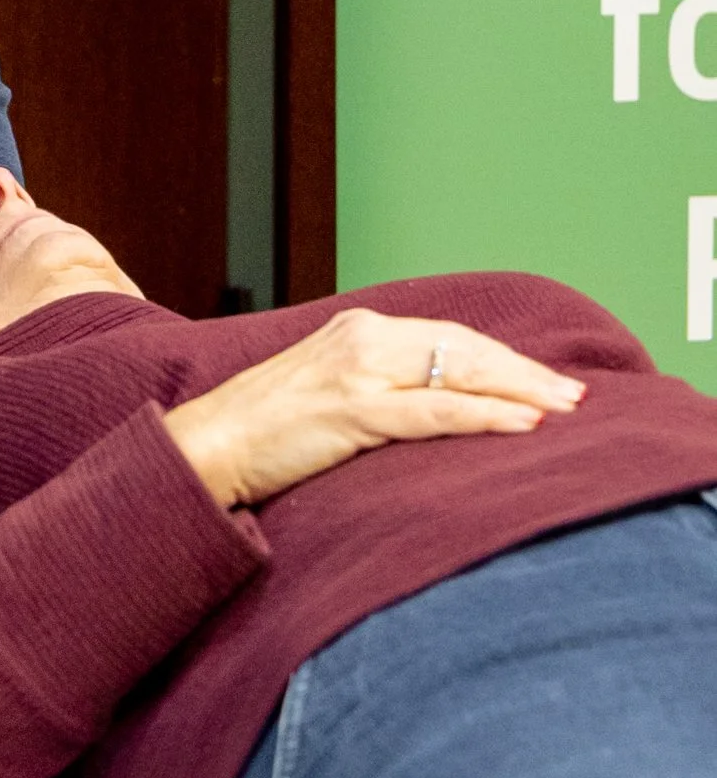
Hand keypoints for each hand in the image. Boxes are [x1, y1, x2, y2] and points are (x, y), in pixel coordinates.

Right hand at [163, 308, 586, 510]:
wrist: (203, 448)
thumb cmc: (259, 433)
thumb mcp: (325, 394)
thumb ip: (375, 389)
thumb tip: (432, 409)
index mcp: (356, 329)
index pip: (448, 337)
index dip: (501, 359)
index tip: (543, 381)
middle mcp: (361, 338)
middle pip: (463, 349)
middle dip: (524, 372)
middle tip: (574, 395)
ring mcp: (356, 372)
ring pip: (458, 373)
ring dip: (520, 392)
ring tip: (565, 410)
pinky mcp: (352, 409)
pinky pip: (435, 411)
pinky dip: (485, 415)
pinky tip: (523, 424)